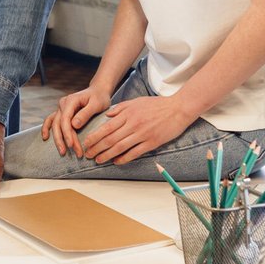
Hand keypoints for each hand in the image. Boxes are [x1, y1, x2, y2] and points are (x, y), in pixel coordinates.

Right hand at [41, 85, 111, 156]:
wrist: (98, 91)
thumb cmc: (99, 97)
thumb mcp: (97, 104)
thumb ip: (86, 113)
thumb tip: (74, 125)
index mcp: (71, 101)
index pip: (65, 119)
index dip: (67, 133)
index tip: (71, 145)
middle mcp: (63, 104)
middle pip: (58, 124)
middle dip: (62, 139)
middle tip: (66, 153)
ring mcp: (61, 108)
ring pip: (55, 124)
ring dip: (57, 138)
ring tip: (62, 152)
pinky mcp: (62, 113)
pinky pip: (51, 120)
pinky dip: (47, 128)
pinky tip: (45, 138)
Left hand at [80, 95, 195, 165]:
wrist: (178, 108)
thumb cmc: (157, 104)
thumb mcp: (136, 101)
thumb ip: (120, 108)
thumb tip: (107, 115)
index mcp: (128, 114)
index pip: (106, 127)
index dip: (94, 137)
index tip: (86, 143)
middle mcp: (133, 124)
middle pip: (110, 139)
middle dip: (97, 148)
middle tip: (88, 154)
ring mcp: (142, 134)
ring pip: (120, 147)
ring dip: (107, 155)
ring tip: (98, 160)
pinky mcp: (152, 142)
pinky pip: (135, 152)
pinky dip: (124, 158)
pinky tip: (116, 162)